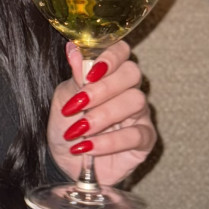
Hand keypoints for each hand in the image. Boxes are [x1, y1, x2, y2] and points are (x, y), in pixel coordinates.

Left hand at [47, 41, 155, 185]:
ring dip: (103, 115)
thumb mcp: (65, 98)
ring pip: (136, 101)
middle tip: (79, 103)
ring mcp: (140, 113)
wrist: (64, 159)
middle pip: (132, 73)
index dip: (110, 57)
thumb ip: (75, 77)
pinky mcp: (145, 140)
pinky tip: (88, 147)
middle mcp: (129, 89)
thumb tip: (73, 49)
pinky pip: (135, 135)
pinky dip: (109, 141)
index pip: (122, 51)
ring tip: (79, 129)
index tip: (90, 73)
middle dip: (104, 88)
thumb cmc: (66, 122)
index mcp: (110, 72)